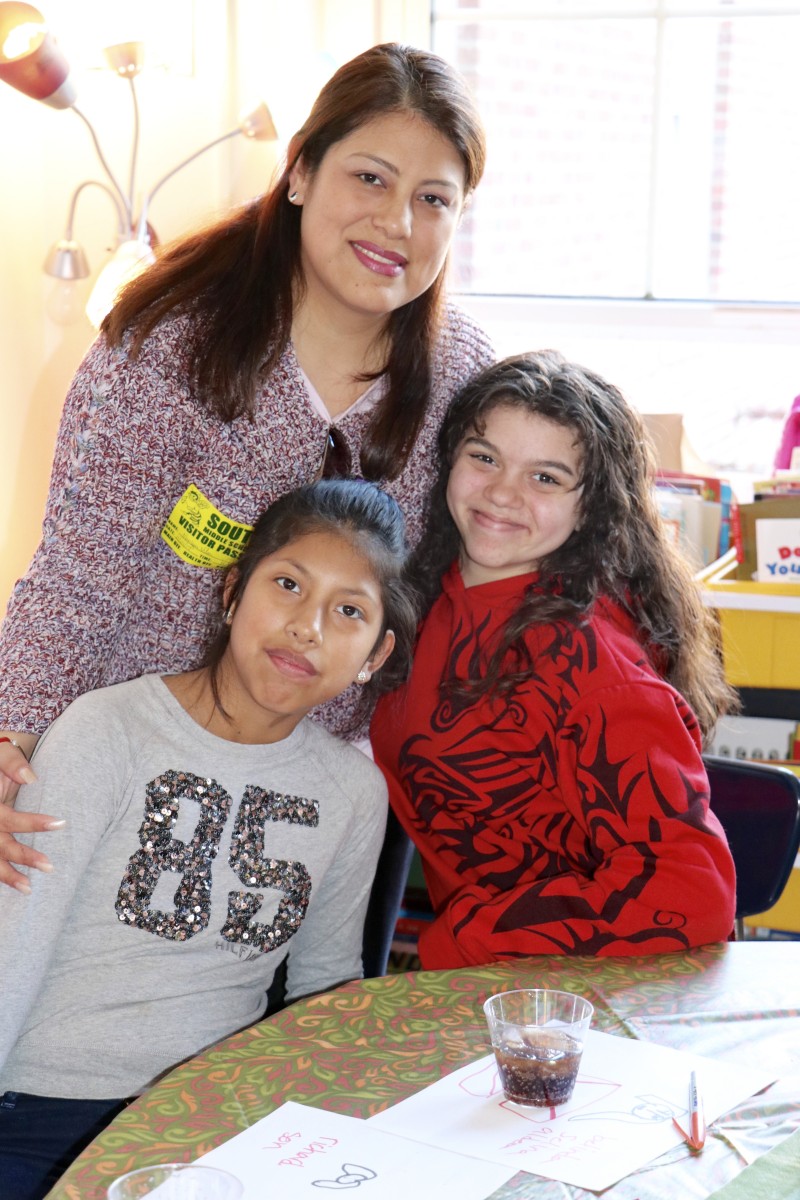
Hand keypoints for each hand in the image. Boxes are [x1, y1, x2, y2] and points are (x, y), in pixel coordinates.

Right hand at [0, 734, 61, 893]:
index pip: (9, 819)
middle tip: (50, 866)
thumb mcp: (0, 753)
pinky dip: (0, 874)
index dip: (33, 823)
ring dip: (7, 875)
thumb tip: (31, 778)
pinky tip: (16, 885)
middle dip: (23, 857)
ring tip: (29, 888)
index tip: (61, 824)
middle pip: (0, 845)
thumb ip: (12, 763)